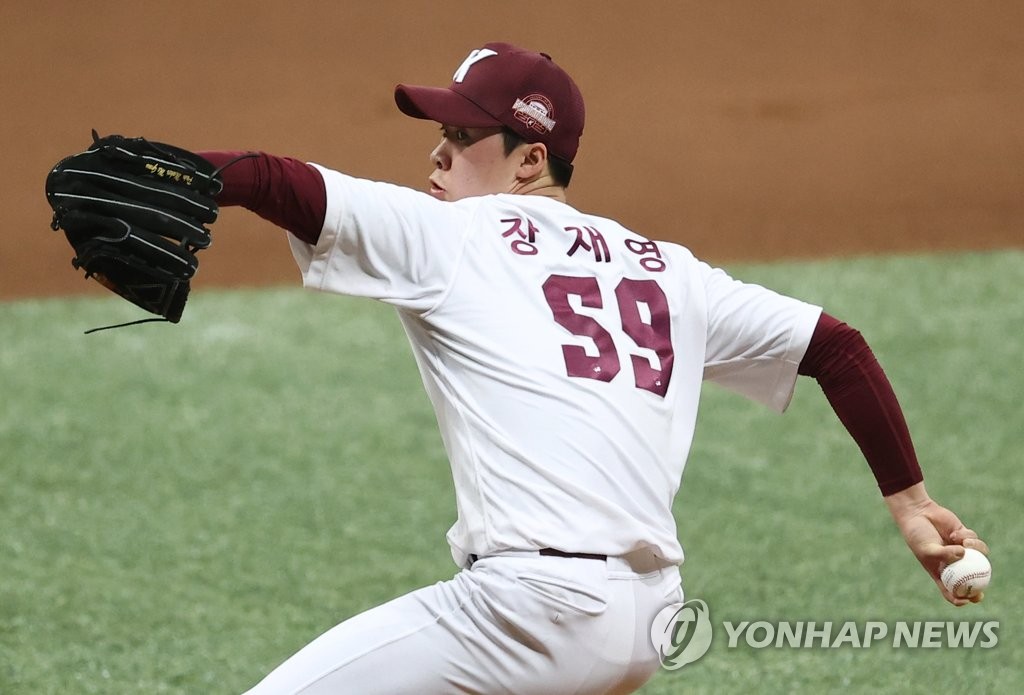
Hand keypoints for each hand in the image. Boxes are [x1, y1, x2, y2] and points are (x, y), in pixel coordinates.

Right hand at [883, 482, 989, 605]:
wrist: (918, 514)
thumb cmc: (918, 535)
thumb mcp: (927, 549)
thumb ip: (944, 554)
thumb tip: (964, 554)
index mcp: (941, 571)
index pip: (952, 590)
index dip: (960, 599)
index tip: (968, 600)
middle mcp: (953, 562)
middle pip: (971, 578)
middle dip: (980, 585)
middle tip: (983, 584)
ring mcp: (960, 550)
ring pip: (978, 557)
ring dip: (976, 550)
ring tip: (965, 543)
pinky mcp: (965, 537)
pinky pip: (974, 540)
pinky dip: (968, 537)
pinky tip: (955, 533)